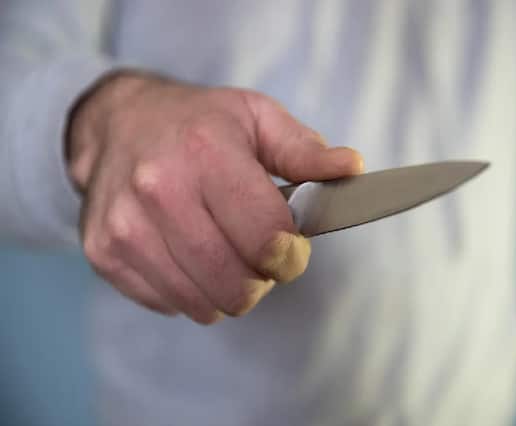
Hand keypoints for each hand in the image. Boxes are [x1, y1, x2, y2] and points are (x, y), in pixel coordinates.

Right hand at [67, 71, 363, 322]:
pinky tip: (188, 253)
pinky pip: (170, 305)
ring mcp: (124, 228)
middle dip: (262, 279)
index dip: (291, 256)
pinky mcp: (103, 254)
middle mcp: (158, 191)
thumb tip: (352, 168)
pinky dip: (192, 290)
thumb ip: (305, 149)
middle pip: (237, 286)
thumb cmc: (199, 123)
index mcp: (206, 154)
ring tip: (224, 250)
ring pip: (204, 305)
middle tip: (259, 252)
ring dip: (228, 289)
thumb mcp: (257, 117)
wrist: (120, 123)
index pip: (266, 238)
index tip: (291, 247)